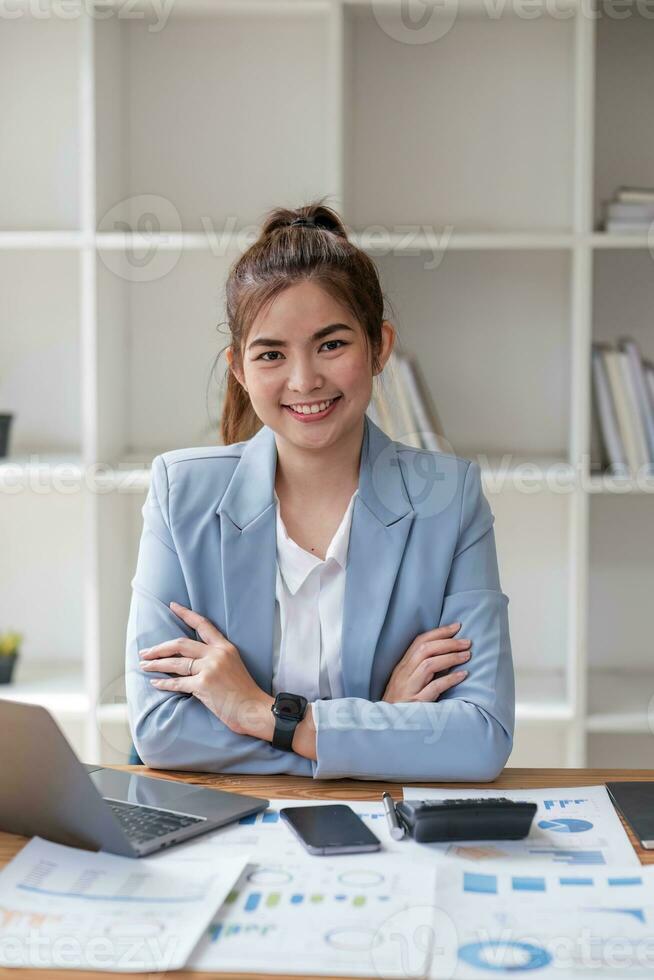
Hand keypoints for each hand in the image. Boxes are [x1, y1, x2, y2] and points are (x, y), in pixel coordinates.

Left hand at [138, 601, 273, 737]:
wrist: (253, 708)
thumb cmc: (243, 691)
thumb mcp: (233, 665)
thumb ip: (215, 657)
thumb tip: (190, 658)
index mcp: (225, 647)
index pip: (203, 625)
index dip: (186, 614)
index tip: (172, 606)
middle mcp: (216, 654)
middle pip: (181, 644)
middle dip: (159, 648)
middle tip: (145, 651)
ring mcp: (210, 668)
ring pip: (176, 663)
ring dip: (156, 664)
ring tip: (144, 665)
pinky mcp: (203, 685)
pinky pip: (178, 683)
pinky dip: (164, 684)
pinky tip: (155, 683)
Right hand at [381, 622, 470, 702]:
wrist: (387, 728)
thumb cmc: (400, 705)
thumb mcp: (407, 683)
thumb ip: (422, 670)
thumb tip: (448, 655)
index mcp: (401, 667)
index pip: (419, 642)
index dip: (439, 632)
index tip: (456, 626)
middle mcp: (403, 674)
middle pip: (425, 649)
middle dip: (448, 642)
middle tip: (467, 642)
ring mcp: (408, 689)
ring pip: (429, 665)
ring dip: (451, 657)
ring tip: (467, 655)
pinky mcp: (416, 704)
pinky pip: (434, 687)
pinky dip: (450, 679)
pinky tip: (463, 675)